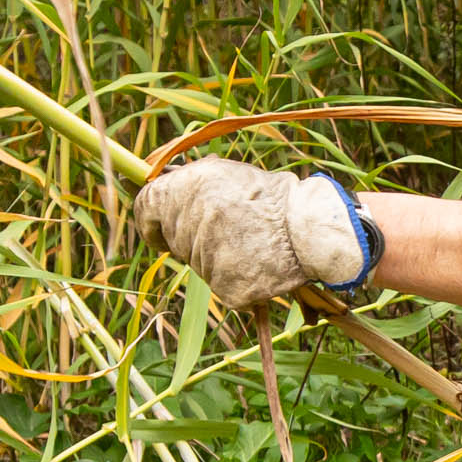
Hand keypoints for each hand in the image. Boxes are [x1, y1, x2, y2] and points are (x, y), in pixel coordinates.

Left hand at [132, 160, 371, 308]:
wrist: (314, 228)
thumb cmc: (275, 200)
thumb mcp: (230, 175)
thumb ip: (192, 185)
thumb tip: (161, 194)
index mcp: (192, 184)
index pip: (147, 206)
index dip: (151, 221)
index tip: (160, 232)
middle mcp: (194, 218)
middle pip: (174, 239)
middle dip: (192, 238)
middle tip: (230, 231)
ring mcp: (208, 255)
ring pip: (198, 265)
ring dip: (218, 259)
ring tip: (252, 244)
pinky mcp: (226, 286)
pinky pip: (221, 286)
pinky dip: (237, 280)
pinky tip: (259, 265)